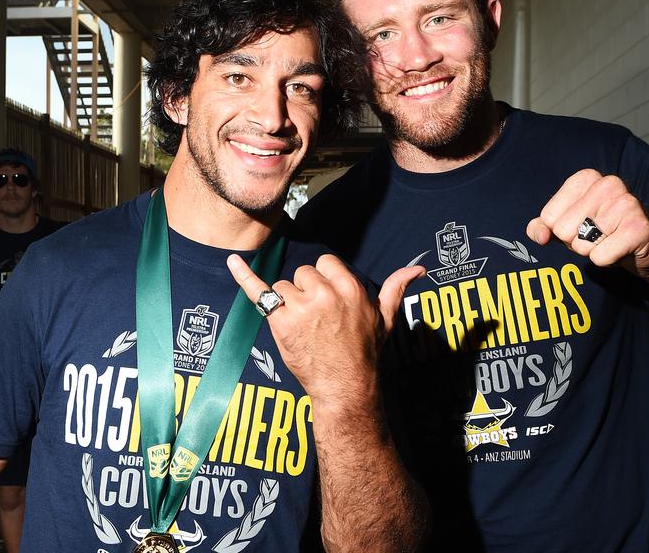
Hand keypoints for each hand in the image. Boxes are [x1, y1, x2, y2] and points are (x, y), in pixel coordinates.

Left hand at [226, 253, 422, 407]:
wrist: (344, 386)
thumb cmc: (364, 352)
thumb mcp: (385, 319)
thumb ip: (395, 289)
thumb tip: (416, 269)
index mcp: (350, 288)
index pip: (325, 264)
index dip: (323, 281)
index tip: (327, 301)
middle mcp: (325, 294)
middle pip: (302, 274)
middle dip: (305, 292)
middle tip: (315, 319)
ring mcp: (301, 308)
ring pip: (283, 286)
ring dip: (286, 303)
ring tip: (301, 327)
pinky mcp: (281, 322)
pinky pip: (259, 292)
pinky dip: (244, 275)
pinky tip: (232, 262)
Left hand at [526, 169, 648, 282]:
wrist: (648, 250)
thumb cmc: (603, 234)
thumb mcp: (567, 227)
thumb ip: (543, 227)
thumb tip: (539, 234)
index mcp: (586, 178)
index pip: (549, 216)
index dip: (561, 231)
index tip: (583, 227)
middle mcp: (608, 184)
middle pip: (564, 230)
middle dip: (577, 242)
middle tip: (599, 237)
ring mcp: (626, 203)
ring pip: (582, 244)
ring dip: (594, 251)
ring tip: (611, 241)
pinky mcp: (639, 227)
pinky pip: (601, 256)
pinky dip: (608, 260)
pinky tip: (622, 249)